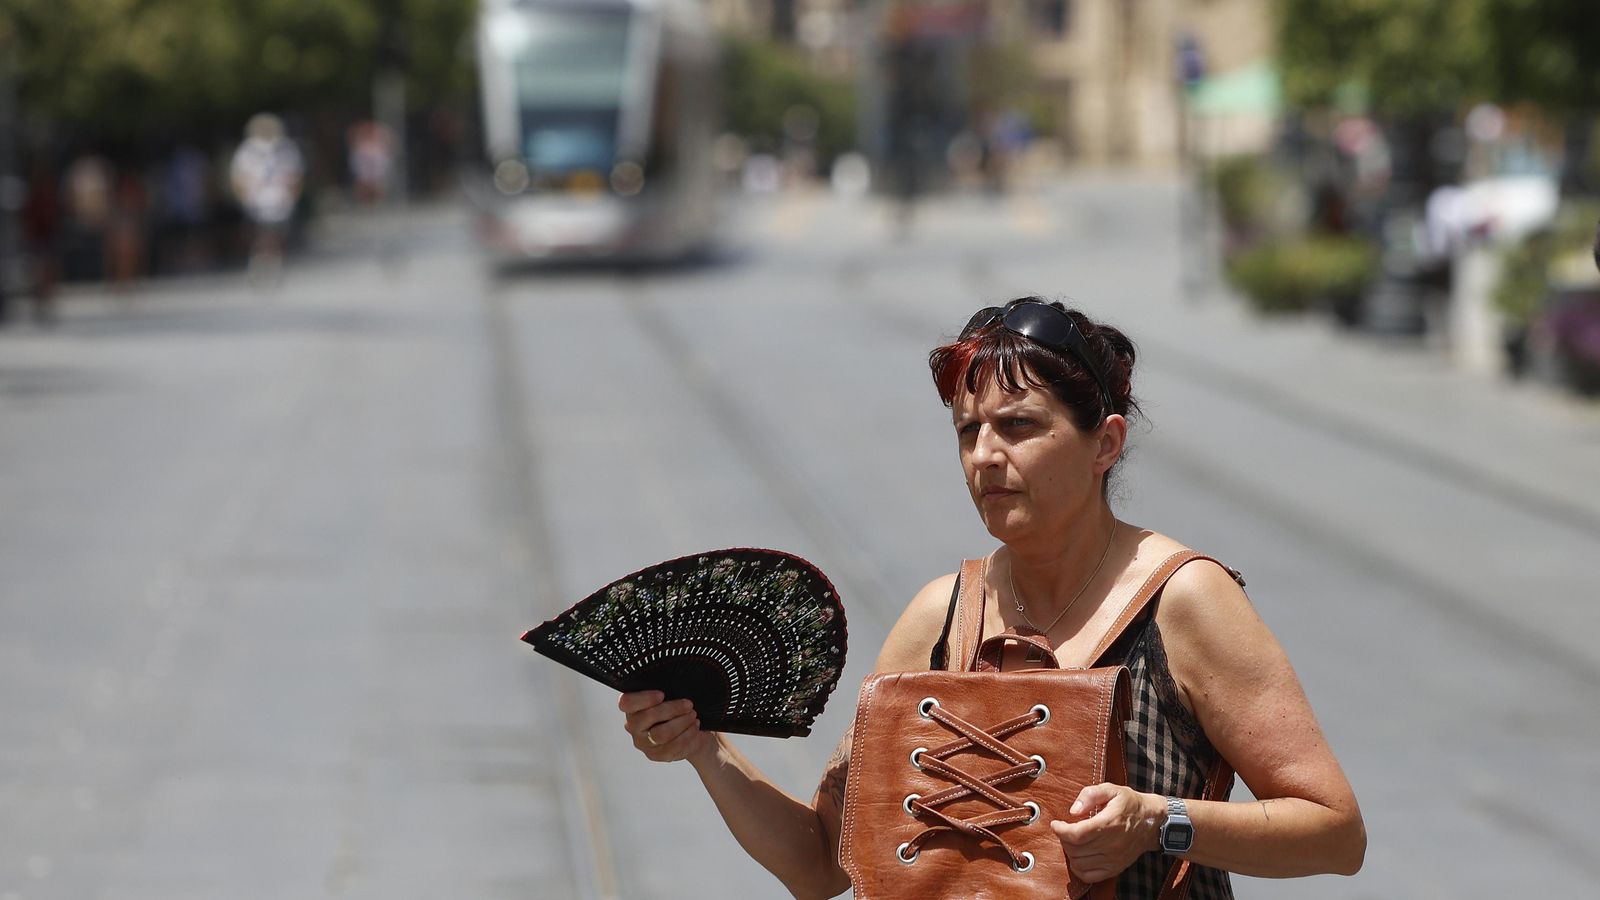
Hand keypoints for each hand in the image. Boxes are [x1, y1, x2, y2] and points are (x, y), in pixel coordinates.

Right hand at [618, 691, 713, 762]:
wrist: (687, 729)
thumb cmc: (675, 706)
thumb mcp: (670, 693)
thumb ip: (667, 686)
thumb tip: (676, 677)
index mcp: (631, 707)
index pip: (627, 702)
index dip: (644, 698)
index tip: (662, 694)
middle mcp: (632, 726)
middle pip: (648, 717)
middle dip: (672, 709)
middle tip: (689, 705)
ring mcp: (642, 742)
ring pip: (662, 734)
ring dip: (682, 723)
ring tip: (693, 716)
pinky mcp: (655, 755)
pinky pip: (672, 748)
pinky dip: (687, 736)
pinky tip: (694, 727)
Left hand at [1050, 784, 1164, 883]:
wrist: (1153, 823)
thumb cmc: (1130, 804)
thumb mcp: (1111, 789)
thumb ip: (1090, 795)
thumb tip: (1074, 810)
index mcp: (1109, 824)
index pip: (1077, 834)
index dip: (1061, 830)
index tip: (1056, 824)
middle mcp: (1112, 845)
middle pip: (1075, 849)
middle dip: (1063, 838)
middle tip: (1064, 829)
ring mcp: (1114, 859)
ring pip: (1079, 863)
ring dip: (1069, 852)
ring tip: (1072, 840)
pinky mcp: (1115, 868)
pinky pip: (1089, 876)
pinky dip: (1078, 868)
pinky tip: (1078, 856)